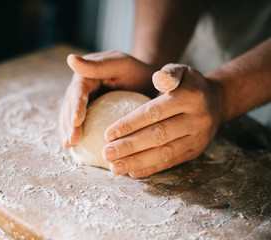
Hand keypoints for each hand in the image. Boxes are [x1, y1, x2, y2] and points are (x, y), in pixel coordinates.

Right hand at [60, 51, 156, 147]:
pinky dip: (76, 135)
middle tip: (71, 141)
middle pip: (69, 107)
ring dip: (68, 132)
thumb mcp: (120, 63)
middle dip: (69, 124)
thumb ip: (97, 65)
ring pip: (69, 117)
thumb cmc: (135, 71)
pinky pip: (79, 125)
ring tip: (69, 145)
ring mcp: (83, 103)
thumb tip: (70, 59)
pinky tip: (75, 148)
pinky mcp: (88, 115)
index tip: (76, 121)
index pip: (77, 92)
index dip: (75, 107)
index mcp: (85, 76)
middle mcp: (80, 90)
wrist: (145, 81)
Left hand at [102, 63, 224, 177]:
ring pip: (164, 153)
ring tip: (115, 167)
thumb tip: (157, 78)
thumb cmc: (189, 84)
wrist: (217, 102)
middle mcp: (197, 119)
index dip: (129, 124)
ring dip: (138, 162)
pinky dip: (151, 168)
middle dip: (130, 146)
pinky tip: (132, 172)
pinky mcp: (196, 151)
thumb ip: (168, 73)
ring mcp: (198, 138)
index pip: (154, 113)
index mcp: (190, 97)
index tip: (108, 134)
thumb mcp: (181, 70)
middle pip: (158, 136)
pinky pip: (172, 162)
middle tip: (107, 154)